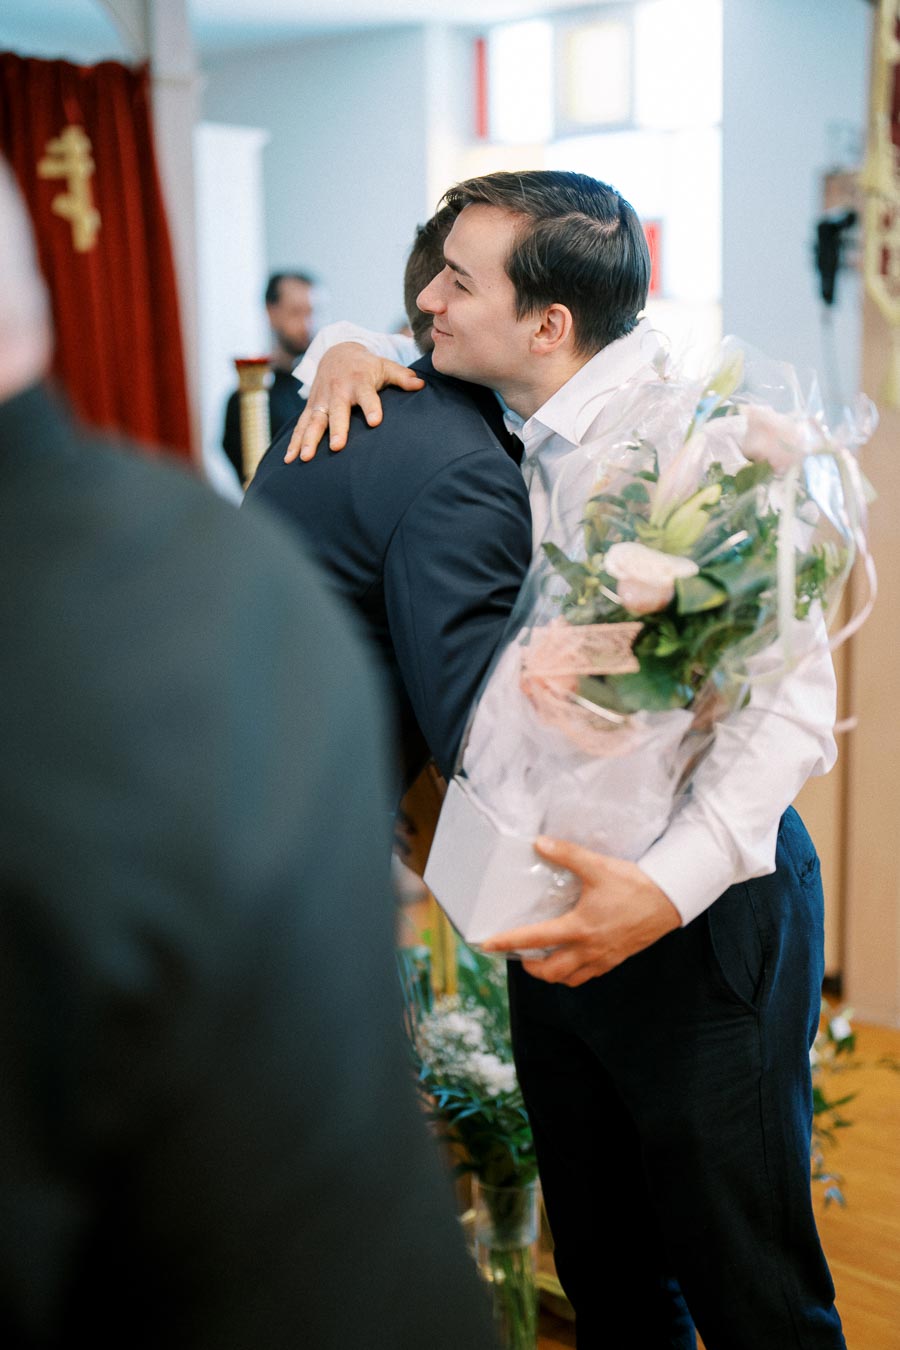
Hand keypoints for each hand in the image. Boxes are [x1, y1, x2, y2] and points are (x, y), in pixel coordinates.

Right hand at [284, 343, 423, 461]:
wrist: (337, 353)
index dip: (371, 407)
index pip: (367, 396)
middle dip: (336, 428)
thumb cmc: (367, 366)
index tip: (375, 421)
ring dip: (308, 439)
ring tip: (305, 457)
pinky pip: (300, 425)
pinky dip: (293, 441)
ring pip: (314, 421)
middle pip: (336, 412)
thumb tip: (421, 384)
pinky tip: (289, 459)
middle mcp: (338, 392)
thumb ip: (402, 377)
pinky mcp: (311, 407)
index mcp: (359, 382)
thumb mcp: (385, 366)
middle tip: (337, 446)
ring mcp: (322, 400)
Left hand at [480, 836, 680, 986]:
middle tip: (520, 955)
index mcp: (579, 927)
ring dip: (551, 974)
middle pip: (550, 972)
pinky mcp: (616, 959)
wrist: (670, 900)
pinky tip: (571, 958)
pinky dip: (573, 973)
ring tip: (542, 960)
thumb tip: (540, 843)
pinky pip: (588, 976)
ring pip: (569, 979)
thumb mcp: (598, 866)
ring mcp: (603, 958)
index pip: (535, 939)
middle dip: (530, 968)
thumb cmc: (634, 884)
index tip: (488, 945)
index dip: (508, 943)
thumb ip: (567, 855)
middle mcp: (588, 949)